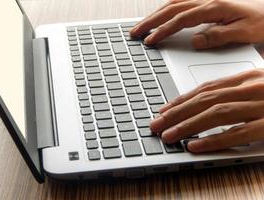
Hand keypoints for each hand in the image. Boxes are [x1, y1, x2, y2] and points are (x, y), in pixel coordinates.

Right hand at [130, 0, 263, 48]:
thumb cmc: (262, 21)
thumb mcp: (245, 32)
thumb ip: (218, 36)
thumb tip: (195, 41)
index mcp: (214, 7)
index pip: (180, 19)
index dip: (163, 30)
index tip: (150, 40)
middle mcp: (207, 0)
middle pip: (171, 8)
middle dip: (151, 21)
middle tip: (135, 32)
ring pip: (174, 3)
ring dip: (156, 14)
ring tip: (143, 25)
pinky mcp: (207, 2)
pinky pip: (181, 1)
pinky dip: (167, 8)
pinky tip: (162, 14)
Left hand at [150, 69, 263, 152]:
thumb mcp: (263, 86)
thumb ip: (240, 92)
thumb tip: (210, 104)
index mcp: (249, 78)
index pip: (207, 88)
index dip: (182, 100)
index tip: (163, 109)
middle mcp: (252, 88)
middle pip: (205, 99)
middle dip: (176, 113)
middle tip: (156, 124)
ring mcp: (262, 105)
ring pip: (216, 113)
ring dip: (187, 125)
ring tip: (167, 136)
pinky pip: (239, 133)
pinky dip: (213, 140)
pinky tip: (194, 145)